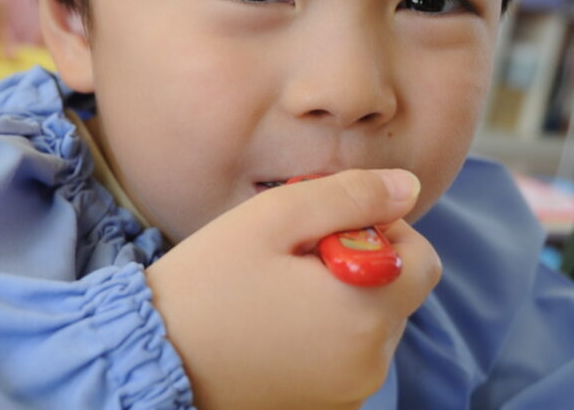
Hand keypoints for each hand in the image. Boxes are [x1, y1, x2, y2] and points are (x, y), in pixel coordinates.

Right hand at [146, 170, 440, 409]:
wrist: (151, 356)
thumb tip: (407, 186)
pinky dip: (325, 336)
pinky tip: (275, 326)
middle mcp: (369, 363)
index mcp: (366, 313)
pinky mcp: (323, 408)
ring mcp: (348, 392)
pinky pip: (347, 357)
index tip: (329, 228)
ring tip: (278, 292)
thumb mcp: (274, 217)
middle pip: (398, 293)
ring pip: (372, 325)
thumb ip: (350, 195)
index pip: (422, 259)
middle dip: (360, 264)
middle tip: (293, 257)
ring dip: (342, 300)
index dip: (383, 230)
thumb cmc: (208, 282)